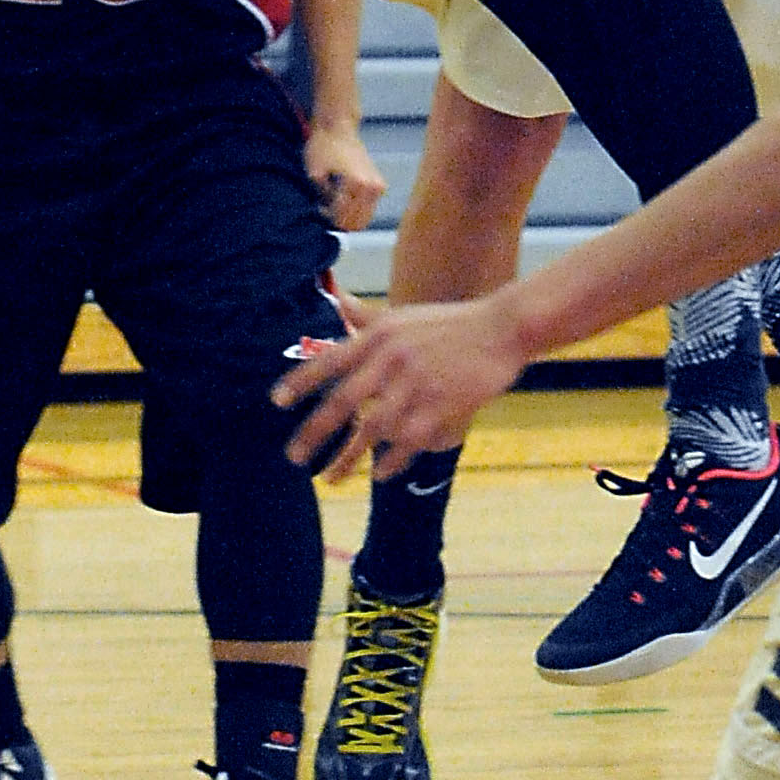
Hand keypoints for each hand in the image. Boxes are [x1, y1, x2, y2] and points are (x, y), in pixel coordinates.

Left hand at [276, 289, 532, 475]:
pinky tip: (379, 475)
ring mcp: (416, 384)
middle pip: (342, 403)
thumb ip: (367, 317)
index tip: (276, 403)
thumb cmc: (452, 323)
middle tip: (293, 458)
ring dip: (347, 458)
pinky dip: (390, 462)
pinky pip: (406, 442)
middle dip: (313, 434)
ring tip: (330, 479)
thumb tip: (338, 300)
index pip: (330, 360)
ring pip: (371, 430)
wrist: (503, 328)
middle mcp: (391, 359)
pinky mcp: (440, 406)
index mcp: (380, 335)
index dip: (300, 383)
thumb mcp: (405, 315)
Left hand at [303, 119, 386, 233]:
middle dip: (339, 220)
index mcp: (357, 184)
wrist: (338, 127)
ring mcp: (378, 186)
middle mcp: (372, 187)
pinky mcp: (379, 185)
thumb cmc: (323, 147)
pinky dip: (356, 210)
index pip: (343, 218)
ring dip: (348, 217)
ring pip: (364, 219)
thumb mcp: (314, 174)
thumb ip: (323, 199)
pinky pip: (368, 209)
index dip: (328, 217)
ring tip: (334, 202)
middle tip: (326, 207)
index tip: (320, 207)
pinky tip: (344, 199)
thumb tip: (327, 214)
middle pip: (356, 223)